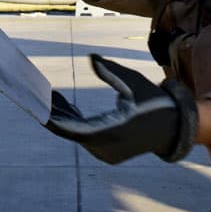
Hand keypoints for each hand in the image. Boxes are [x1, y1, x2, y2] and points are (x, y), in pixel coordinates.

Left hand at [44, 54, 197, 163]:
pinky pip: (85, 139)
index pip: (73, 129)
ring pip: (77, 136)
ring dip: (63, 118)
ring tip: (48, 97)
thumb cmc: (154, 102)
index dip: (53, 119)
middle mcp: (106, 147)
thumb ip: (111, 72)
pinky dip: (74, 124)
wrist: (174, 127)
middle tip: (36, 95)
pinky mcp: (108, 153)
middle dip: (54, 114)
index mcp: (112, 131)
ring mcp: (107, 153)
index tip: (38, 106)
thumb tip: (92, 58)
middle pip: (71, 132)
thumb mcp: (134, 83)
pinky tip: (64, 107)